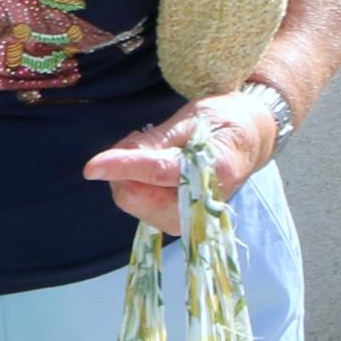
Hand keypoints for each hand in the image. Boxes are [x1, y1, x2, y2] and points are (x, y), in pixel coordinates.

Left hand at [82, 92, 280, 233]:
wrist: (248, 141)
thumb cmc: (222, 122)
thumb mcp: (193, 118)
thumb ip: (156, 140)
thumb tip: (119, 156)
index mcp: (213, 170)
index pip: (157, 173)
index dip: (123, 167)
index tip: (91, 167)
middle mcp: (199, 205)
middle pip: (135, 195)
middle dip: (124, 166)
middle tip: (142, 137)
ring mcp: (186, 219)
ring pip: (131, 200)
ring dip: (128, 173)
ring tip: (154, 148)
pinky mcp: (175, 222)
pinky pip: (137, 204)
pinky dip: (134, 182)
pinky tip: (152, 165)